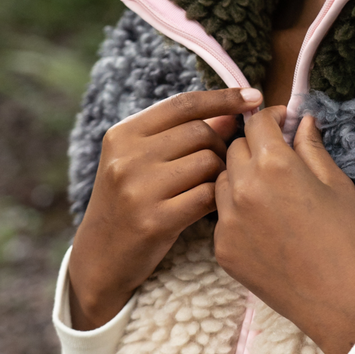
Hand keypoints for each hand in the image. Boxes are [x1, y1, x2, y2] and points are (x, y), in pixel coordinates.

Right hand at [68, 87, 261, 329]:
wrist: (101, 257)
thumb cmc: (131, 201)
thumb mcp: (145, 161)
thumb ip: (185, 133)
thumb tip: (232, 112)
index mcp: (122, 134)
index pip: (182, 104)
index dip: (222, 98)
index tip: (253, 97)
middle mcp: (126, 158)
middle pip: (200, 132)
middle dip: (219, 145)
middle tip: (219, 164)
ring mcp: (138, 190)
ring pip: (208, 162)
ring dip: (220, 173)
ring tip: (211, 185)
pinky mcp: (155, 221)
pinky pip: (207, 195)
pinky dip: (217, 197)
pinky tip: (210, 205)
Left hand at [214, 109, 354, 353]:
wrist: (338, 299)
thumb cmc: (346, 238)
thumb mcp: (336, 184)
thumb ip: (312, 147)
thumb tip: (301, 121)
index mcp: (274, 165)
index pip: (257, 123)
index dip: (270, 117)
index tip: (281, 122)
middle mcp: (243, 187)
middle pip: (235, 148)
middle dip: (255, 146)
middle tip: (278, 160)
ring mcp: (228, 219)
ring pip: (222, 180)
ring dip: (240, 177)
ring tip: (269, 194)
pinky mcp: (222, 247)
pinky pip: (221, 215)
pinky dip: (237, 212)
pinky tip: (264, 225)